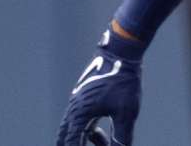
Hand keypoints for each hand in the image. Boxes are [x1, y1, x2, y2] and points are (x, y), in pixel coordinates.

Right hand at [56, 27, 144, 145]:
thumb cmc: (123, 82)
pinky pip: (79, 118)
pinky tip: (99, 135)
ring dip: (79, 139)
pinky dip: (85, 129)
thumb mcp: (126, 112)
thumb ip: (121, 136)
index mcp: (80, 114)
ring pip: (70, 127)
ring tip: (97, 143)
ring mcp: (77, 101)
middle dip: (71, 144)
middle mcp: (73, 108)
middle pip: (65, 136)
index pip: (72, 142)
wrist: (120, 53)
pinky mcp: (84, 97)